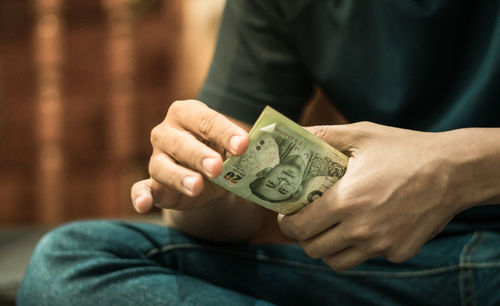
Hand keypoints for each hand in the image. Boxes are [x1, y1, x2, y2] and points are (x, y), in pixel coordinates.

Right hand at [131, 100, 248, 212]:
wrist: (210, 177)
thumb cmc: (221, 152)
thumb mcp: (233, 148)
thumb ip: (240, 149)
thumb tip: (261, 153)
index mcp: (188, 113)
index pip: (206, 120)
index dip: (225, 132)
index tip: (243, 145)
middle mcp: (166, 132)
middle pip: (181, 143)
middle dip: (200, 155)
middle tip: (217, 167)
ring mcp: (156, 158)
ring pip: (162, 167)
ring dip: (179, 177)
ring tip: (196, 186)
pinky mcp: (152, 184)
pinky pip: (141, 188)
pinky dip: (141, 196)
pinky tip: (143, 204)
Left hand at [278, 122, 467, 270]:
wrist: (454, 170)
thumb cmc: (405, 150)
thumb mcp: (361, 135)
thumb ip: (323, 136)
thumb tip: (293, 133)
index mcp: (346, 201)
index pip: (298, 227)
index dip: (287, 223)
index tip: (288, 214)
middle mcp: (361, 229)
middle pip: (313, 248)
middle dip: (304, 236)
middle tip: (309, 221)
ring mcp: (381, 244)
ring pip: (338, 261)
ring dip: (329, 247)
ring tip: (333, 228)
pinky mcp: (399, 252)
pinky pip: (370, 256)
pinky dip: (363, 246)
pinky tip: (370, 225)